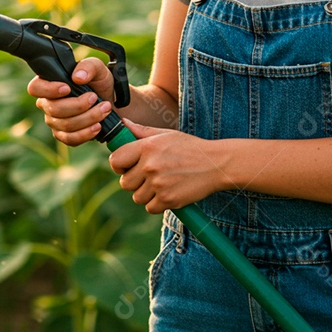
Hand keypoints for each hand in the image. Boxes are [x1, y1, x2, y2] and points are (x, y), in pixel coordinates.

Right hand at [27, 57, 114, 146]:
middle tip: (95, 97)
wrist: (111, 102)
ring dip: (88, 118)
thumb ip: (88, 67)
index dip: (48, 90)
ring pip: (65, 125)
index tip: (67, 88)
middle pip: (54, 109)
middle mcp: (47, 103)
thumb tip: (77, 77)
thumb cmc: (99, 82)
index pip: (35, 88)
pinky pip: (70, 139)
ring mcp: (54, 121)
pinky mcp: (63, 135)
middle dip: (78, 105)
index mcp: (49, 84)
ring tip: (104, 109)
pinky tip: (98, 126)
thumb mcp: (98, 69)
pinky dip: (86, 133)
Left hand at [108, 120, 225, 213]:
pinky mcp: (168, 199)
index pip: (115, 160)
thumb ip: (141, 132)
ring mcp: (158, 184)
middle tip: (149, 176)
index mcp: (146, 147)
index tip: (126, 167)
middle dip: (134, 182)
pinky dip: (157, 204)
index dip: (118, 165)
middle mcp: (149, 166)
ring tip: (162, 184)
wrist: (216, 164)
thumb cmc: (190, 148)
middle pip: (125, 183)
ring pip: (137, 197)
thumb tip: (123, 123)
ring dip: (146, 194)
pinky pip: (150, 207)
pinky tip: (168, 192)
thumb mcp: (166, 135)